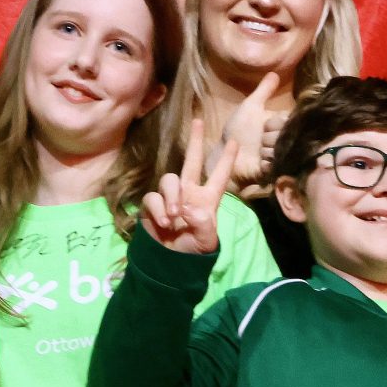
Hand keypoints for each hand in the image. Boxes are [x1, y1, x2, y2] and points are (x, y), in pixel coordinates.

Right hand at [143, 119, 238, 254]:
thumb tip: (189, 208)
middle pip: (191, 162)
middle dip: (195, 142)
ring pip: (169, 179)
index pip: (219, 176)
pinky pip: (153, 198)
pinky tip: (164, 223)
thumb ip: (203, 225)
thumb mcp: (206, 242)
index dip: (227, 160)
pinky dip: (159, 208)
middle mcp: (189, 193)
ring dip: (172, 195)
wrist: (169, 264)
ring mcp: (170, 198)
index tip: (234, 141)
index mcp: (207, 200)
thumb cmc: (192, 252)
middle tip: (198, 121)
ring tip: (175, 215)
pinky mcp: (152, 206)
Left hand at [220, 72, 283, 196]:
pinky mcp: (273, 171)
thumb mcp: (250, 106)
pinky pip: (275, 164)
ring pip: (280, 150)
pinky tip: (258, 162)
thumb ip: (263, 91)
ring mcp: (278, 156)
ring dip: (265, 151)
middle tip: (257, 140)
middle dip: (268, 138)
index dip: (274, 123)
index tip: (263, 125)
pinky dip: (265, 163)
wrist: (224, 152)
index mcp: (279, 124)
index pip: (288, 120)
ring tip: (256, 152)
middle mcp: (282, 140)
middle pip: (284, 136)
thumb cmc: (236, 129)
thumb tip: (275, 72)